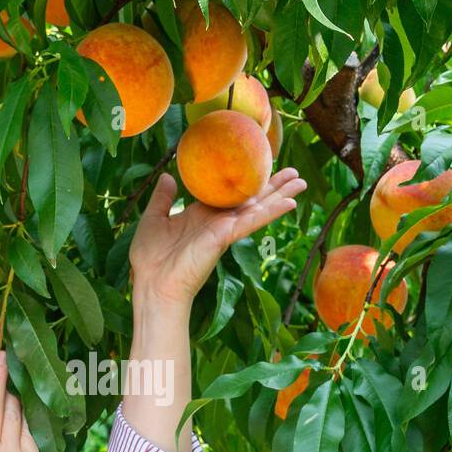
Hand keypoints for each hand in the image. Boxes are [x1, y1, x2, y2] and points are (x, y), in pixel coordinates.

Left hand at [128, 168, 305, 308]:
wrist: (152, 284)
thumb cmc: (150, 258)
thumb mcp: (153, 219)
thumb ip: (163, 199)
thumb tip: (167, 177)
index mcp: (201, 215)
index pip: (230, 195)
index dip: (246, 181)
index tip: (260, 167)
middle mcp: (217, 221)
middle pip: (251, 200)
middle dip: (272, 186)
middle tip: (294, 171)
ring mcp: (223, 230)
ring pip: (258, 208)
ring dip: (280, 195)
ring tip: (301, 182)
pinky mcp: (224, 237)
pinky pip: (251, 222)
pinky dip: (271, 212)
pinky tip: (290, 204)